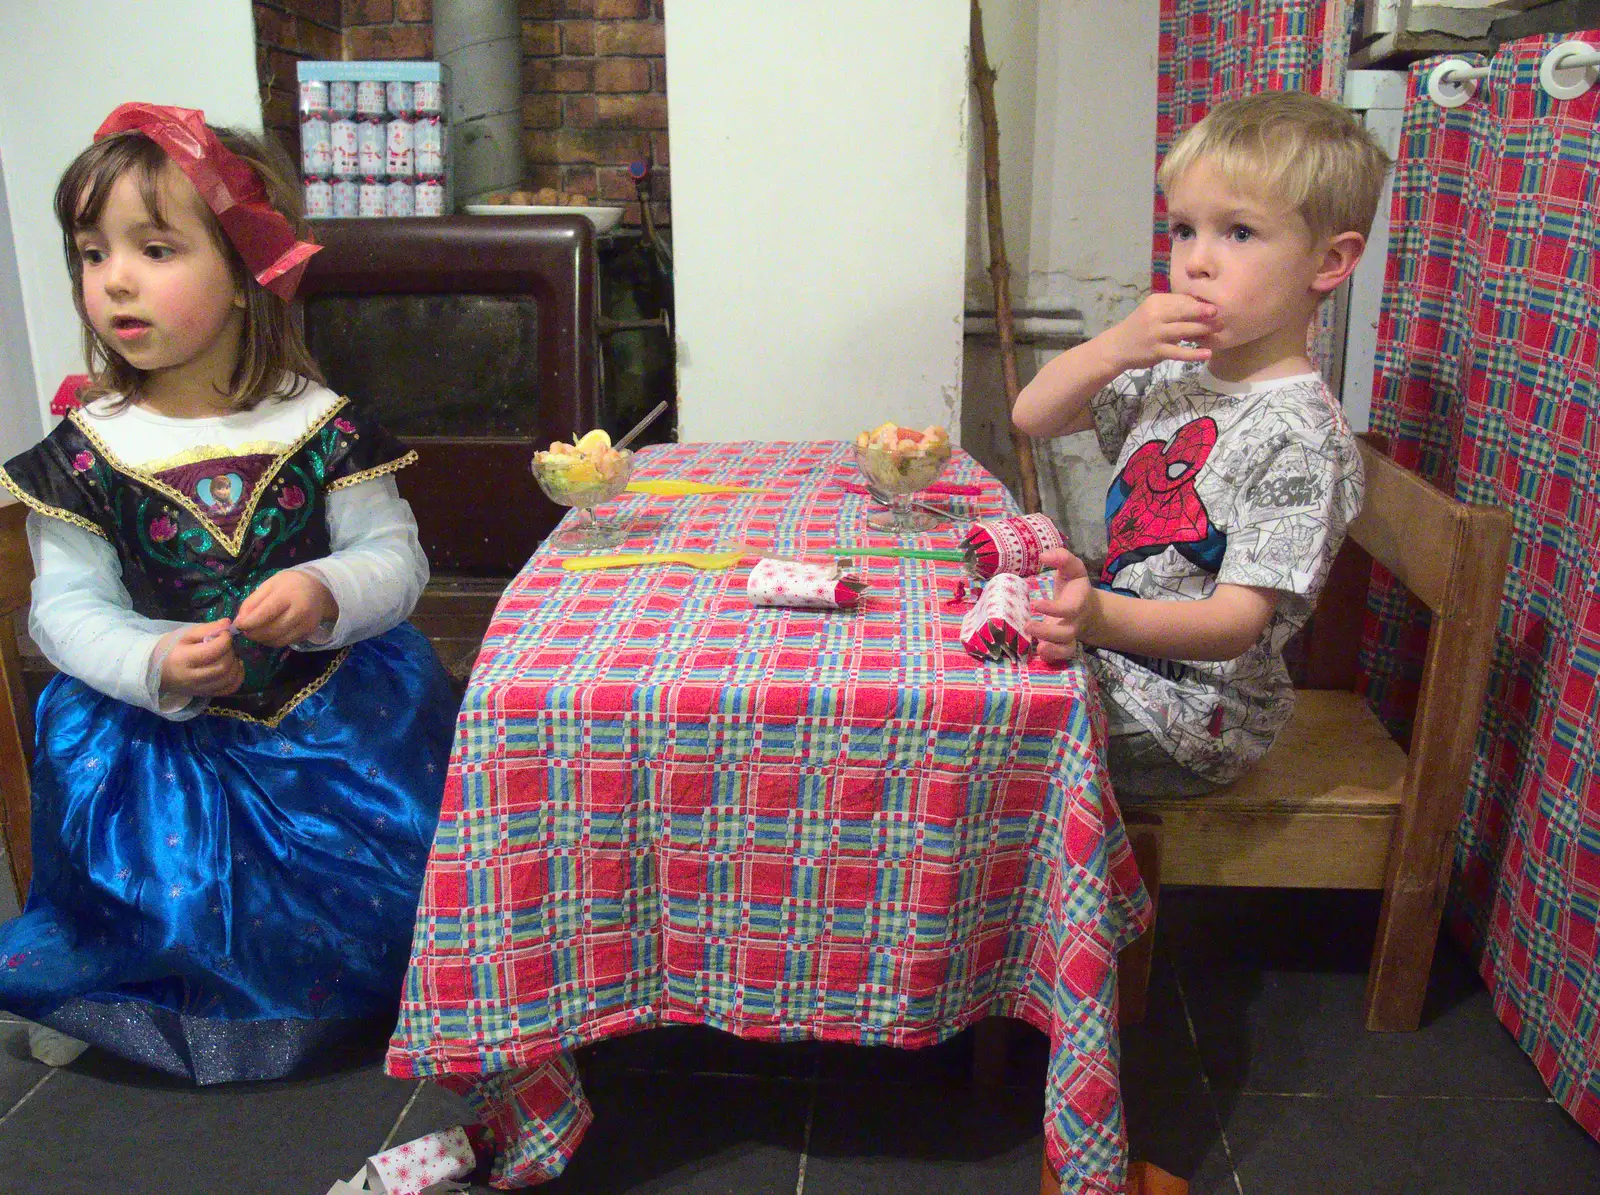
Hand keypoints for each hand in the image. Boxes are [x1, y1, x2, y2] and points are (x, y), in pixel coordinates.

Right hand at [159, 619, 244, 697]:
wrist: (154, 670)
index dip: (225, 639)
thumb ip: (206, 628)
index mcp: (184, 659)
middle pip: (223, 666)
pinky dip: (237, 678)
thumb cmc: (168, 649)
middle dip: (230, 652)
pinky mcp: (205, 694)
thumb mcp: (183, 634)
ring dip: (235, 665)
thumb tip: (227, 623)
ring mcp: (199, 689)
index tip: (224, 633)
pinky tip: (234, 667)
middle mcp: (192, 677)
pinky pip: (228, 689)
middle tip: (226, 644)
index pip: (214, 650)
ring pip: (228, 679)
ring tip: (229, 655)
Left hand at [233, 570, 337, 647]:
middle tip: (246, 630)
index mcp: (288, 595)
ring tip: (256, 632)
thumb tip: (239, 621)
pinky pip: (285, 642)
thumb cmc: (289, 585)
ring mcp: (306, 624)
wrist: (317, 590)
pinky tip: (270, 633)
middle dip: (254, 633)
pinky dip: (273, 641)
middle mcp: (300, 611)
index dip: (248, 623)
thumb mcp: (269, 585)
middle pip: (271, 630)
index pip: (264, 614)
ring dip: (262, 639)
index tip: (237, 625)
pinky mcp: (308, 633)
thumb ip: (252, 602)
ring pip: (278, 640)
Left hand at [1027, 548, 1095, 664]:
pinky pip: (1061, 656)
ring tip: (1037, 647)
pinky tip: (1038, 653)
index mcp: (1077, 603)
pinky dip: (1051, 657)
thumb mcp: (1072, 569)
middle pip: (1066, 633)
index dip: (1053, 609)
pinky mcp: (1062, 644)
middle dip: (1047, 632)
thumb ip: (1062, 558)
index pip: (1068, 609)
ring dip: (1052, 649)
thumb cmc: (1074, 586)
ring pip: (1066, 649)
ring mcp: (1068, 635)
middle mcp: (1074, 622)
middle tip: (1027, 626)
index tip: (1035, 604)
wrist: (1087, 607)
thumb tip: (1044, 556)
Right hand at [1102, 293, 1215, 370]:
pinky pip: (1179, 352)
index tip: (1214, 305)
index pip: (1182, 300)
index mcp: (1156, 302)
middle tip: (1220, 313)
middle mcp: (1155, 315)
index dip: (1199, 303)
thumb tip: (1201, 307)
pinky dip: (1194, 354)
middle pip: (1185, 312)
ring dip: (1203, 330)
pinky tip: (1207, 354)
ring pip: (1184, 330)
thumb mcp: (1152, 312)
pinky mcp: (1157, 351)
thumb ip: (1172, 308)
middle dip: (1204, 312)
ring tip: (1219, 330)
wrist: (1117, 347)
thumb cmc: (1139, 327)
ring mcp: (1156, 334)